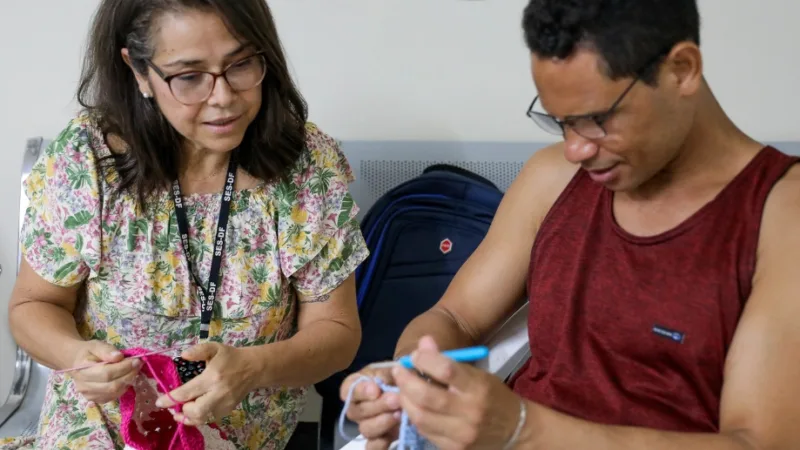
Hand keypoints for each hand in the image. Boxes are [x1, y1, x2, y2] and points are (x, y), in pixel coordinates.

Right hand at [69, 340, 141, 403]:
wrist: (77, 362)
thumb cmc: (88, 353)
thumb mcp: (96, 345)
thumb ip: (106, 350)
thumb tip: (119, 357)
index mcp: (82, 370)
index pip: (106, 373)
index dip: (124, 368)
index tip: (136, 360)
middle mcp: (83, 386)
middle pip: (111, 386)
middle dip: (129, 375)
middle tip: (138, 364)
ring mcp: (89, 395)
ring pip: (114, 393)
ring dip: (128, 381)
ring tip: (134, 370)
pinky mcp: (96, 400)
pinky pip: (113, 397)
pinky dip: (123, 387)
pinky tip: (126, 378)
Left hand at [155, 342, 257, 426]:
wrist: (254, 368)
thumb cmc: (232, 357)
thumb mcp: (215, 348)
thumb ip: (198, 350)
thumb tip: (183, 355)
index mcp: (212, 377)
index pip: (188, 392)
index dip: (171, 399)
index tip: (160, 402)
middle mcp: (219, 393)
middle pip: (196, 411)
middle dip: (182, 411)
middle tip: (176, 406)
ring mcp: (225, 403)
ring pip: (203, 419)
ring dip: (189, 418)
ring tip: (181, 412)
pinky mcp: (228, 410)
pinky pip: (210, 419)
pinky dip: (199, 418)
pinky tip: (194, 411)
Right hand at [340, 363, 402, 447]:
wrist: (412, 391)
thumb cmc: (398, 377)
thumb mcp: (393, 370)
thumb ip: (387, 373)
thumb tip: (388, 377)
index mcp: (357, 386)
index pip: (348, 389)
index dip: (360, 391)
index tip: (376, 390)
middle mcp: (357, 407)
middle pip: (356, 412)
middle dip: (377, 406)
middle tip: (396, 400)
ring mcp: (367, 424)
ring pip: (365, 429)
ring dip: (382, 422)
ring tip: (400, 414)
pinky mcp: (378, 440)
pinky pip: (372, 447)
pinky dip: (380, 444)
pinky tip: (393, 435)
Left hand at [391, 336, 524, 449]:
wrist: (515, 431)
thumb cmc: (493, 396)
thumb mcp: (477, 374)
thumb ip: (449, 360)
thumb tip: (423, 342)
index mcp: (478, 387)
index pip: (446, 370)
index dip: (425, 360)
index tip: (415, 356)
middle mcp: (470, 412)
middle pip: (427, 396)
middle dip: (406, 382)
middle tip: (399, 371)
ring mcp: (461, 434)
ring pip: (421, 417)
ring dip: (405, 400)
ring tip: (402, 389)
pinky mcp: (454, 449)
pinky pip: (425, 432)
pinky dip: (415, 417)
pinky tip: (413, 407)